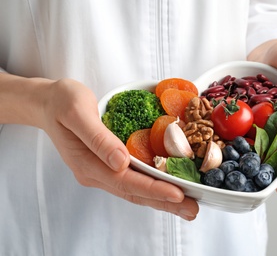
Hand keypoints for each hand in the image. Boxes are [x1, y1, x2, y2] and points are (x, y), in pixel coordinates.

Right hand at [39, 79, 198, 219]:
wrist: (47, 103)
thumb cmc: (61, 102)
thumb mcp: (76, 112)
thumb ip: (98, 138)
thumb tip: (121, 161)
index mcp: (88, 163)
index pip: (126, 181)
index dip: (154, 189)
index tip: (178, 195)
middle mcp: (95, 173)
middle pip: (134, 192)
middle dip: (164, 203)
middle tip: (192, 210)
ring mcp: (100, 171)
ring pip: (135, 190)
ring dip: (161, 200)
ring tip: (186, 207)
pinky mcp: (106, 165)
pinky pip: (132, 181)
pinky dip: (151, 188)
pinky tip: (166, 190)